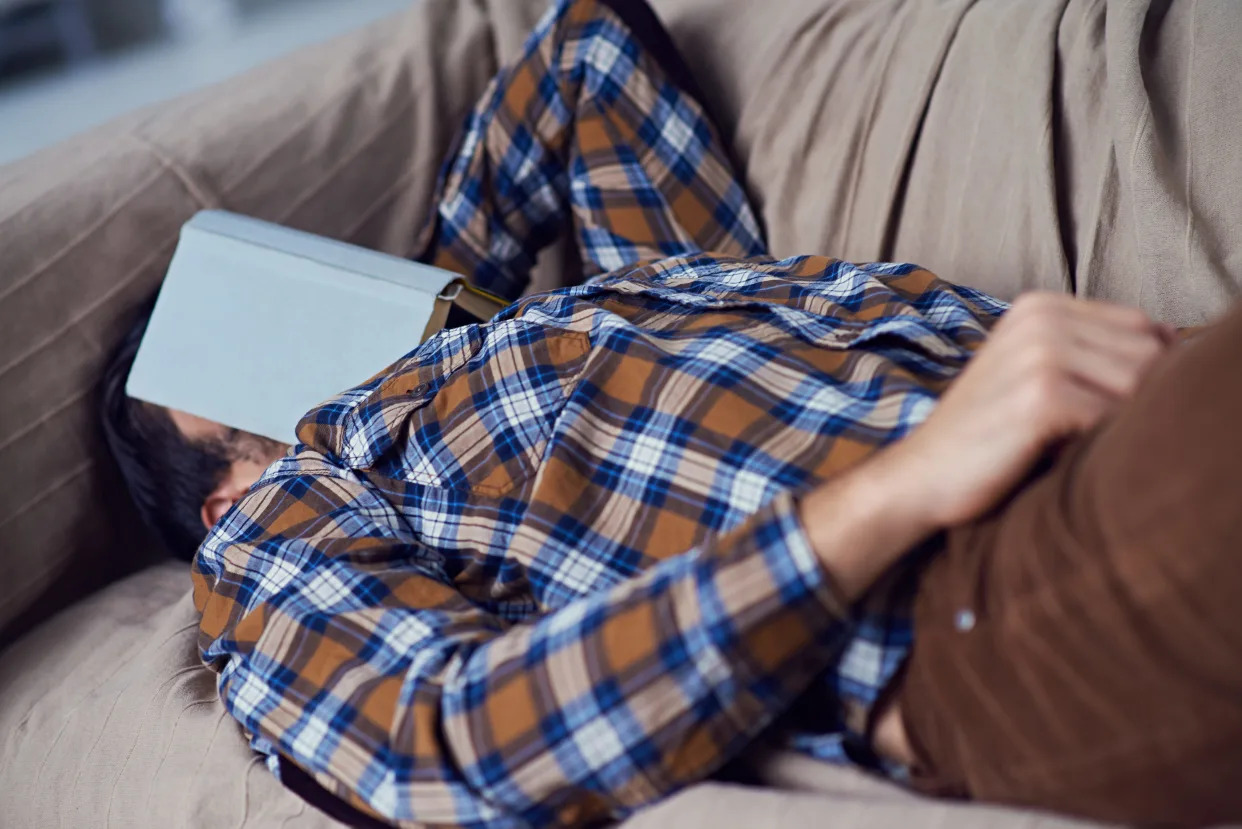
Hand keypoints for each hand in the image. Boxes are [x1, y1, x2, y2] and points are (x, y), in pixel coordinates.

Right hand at [886, 292, 1174, 528]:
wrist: (922, 477)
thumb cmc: (987, 437)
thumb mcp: (1033, 374)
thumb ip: (1091, 353)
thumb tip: (1179, 350)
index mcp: (1040, 306)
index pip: (1144, 328)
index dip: (1146, 376)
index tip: (1111, 412)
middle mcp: (1041, 319)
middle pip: (1150, 356)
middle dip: (1136, 403)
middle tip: (1092, 438)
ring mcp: (1041, 354)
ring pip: (1139, 387)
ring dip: (1119, 427)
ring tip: (1076, 447)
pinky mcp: (1042, 396)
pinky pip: (1114, 420)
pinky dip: (1099, 448)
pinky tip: (1063, 458)